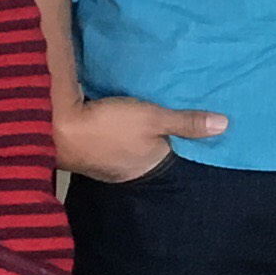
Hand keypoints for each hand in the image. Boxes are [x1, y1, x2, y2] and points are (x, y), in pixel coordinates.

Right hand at [56, 91, 224, 184]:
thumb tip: (225, 125)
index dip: (182, 137)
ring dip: (134, 128)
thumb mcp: (153, 120)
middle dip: (157, 132)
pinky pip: (106, 135)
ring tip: (144, 106)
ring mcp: (102, 160)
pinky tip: (114, 109)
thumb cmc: (109, 126)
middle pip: (149, 148)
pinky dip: (113, 124)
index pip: (172, 152)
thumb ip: (186, 123)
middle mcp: (125, 169)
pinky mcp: (83, 146)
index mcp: (146, 165)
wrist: (50, 128)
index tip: (193, 116)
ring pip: (127, 142)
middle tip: (168, 104)